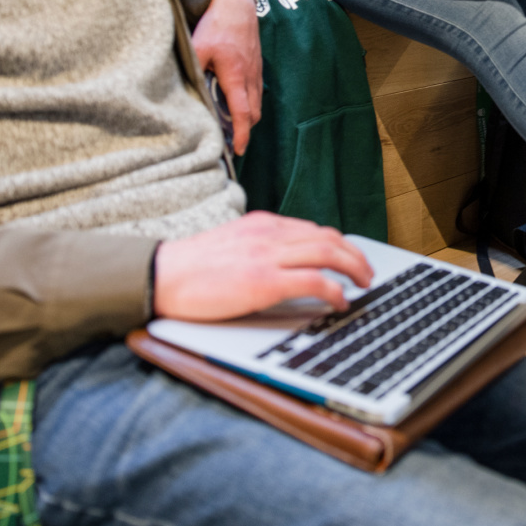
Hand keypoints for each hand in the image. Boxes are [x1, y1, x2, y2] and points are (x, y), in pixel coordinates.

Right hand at [153, 213, 375, 320]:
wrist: (159, 275)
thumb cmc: (189, 268)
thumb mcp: (231, 245)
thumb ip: (258, 248)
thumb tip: (284, 264)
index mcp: (261, 224)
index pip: (312, 229)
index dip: (338, 244)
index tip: (349, 256)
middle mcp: (269, 234)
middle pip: (328, 237)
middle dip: (354, 255)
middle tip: (366, 272)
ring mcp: (268, 255)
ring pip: (329, 252)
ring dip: (354, 268)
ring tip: (363, 284)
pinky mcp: (263, 280)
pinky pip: (314, 280)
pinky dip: (335, 290)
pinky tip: (341, 301)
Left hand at [192, 0, 260, 154]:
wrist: (238, 5)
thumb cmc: (218, 25)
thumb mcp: (198, 47)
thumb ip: (192, 69)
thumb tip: (180, 91)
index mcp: (235, 76)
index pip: (242, 112)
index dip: (240, 134)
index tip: (237, 150)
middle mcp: (250, 77)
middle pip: (253, 113)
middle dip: (244, 130)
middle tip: (231, 142)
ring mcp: (256, 72)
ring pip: (257, 103)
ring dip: (247, 117)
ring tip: (232, 126)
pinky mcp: (256, 66)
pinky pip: (256, 92)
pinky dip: (249, 104)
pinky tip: (235, 102)